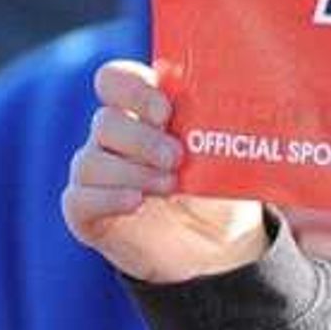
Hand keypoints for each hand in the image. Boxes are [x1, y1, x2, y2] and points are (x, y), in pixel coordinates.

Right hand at [69, 60, 267, 283]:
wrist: (216, 248)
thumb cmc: (218, 190)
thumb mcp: (228, 158)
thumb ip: (225, 129)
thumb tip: (251, 105)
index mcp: (141, 111)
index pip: (115, 80)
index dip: (133, 90)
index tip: (165, 111)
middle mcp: (112, 137)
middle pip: (105, 121)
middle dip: (142, 139)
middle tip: (177, 158)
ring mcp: (96, 173)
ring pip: (91, 160)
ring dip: (132, 171)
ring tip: (170, 186)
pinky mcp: (86, 212)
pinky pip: (79, 198)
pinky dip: (107, 198)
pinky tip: (136, 202)